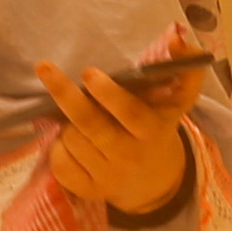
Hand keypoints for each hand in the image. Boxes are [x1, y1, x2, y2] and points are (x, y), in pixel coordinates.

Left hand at [32, 46, 204, 216]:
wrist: (154, 182)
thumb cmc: (159, 127)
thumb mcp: (179, 101)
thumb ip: (186, 68)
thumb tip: (179, 38)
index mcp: (152, 131)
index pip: (129, 112)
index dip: (108, 94)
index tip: (88, 72)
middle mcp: (130, 156)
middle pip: (91, 125)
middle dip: (65, 95)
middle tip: (45, 68)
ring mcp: (109, 177)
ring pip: (72, 140)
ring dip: (66, 122)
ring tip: (78, 118)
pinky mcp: (90, 191)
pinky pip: (61, 163)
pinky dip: (58, 147)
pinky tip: (70, 141)